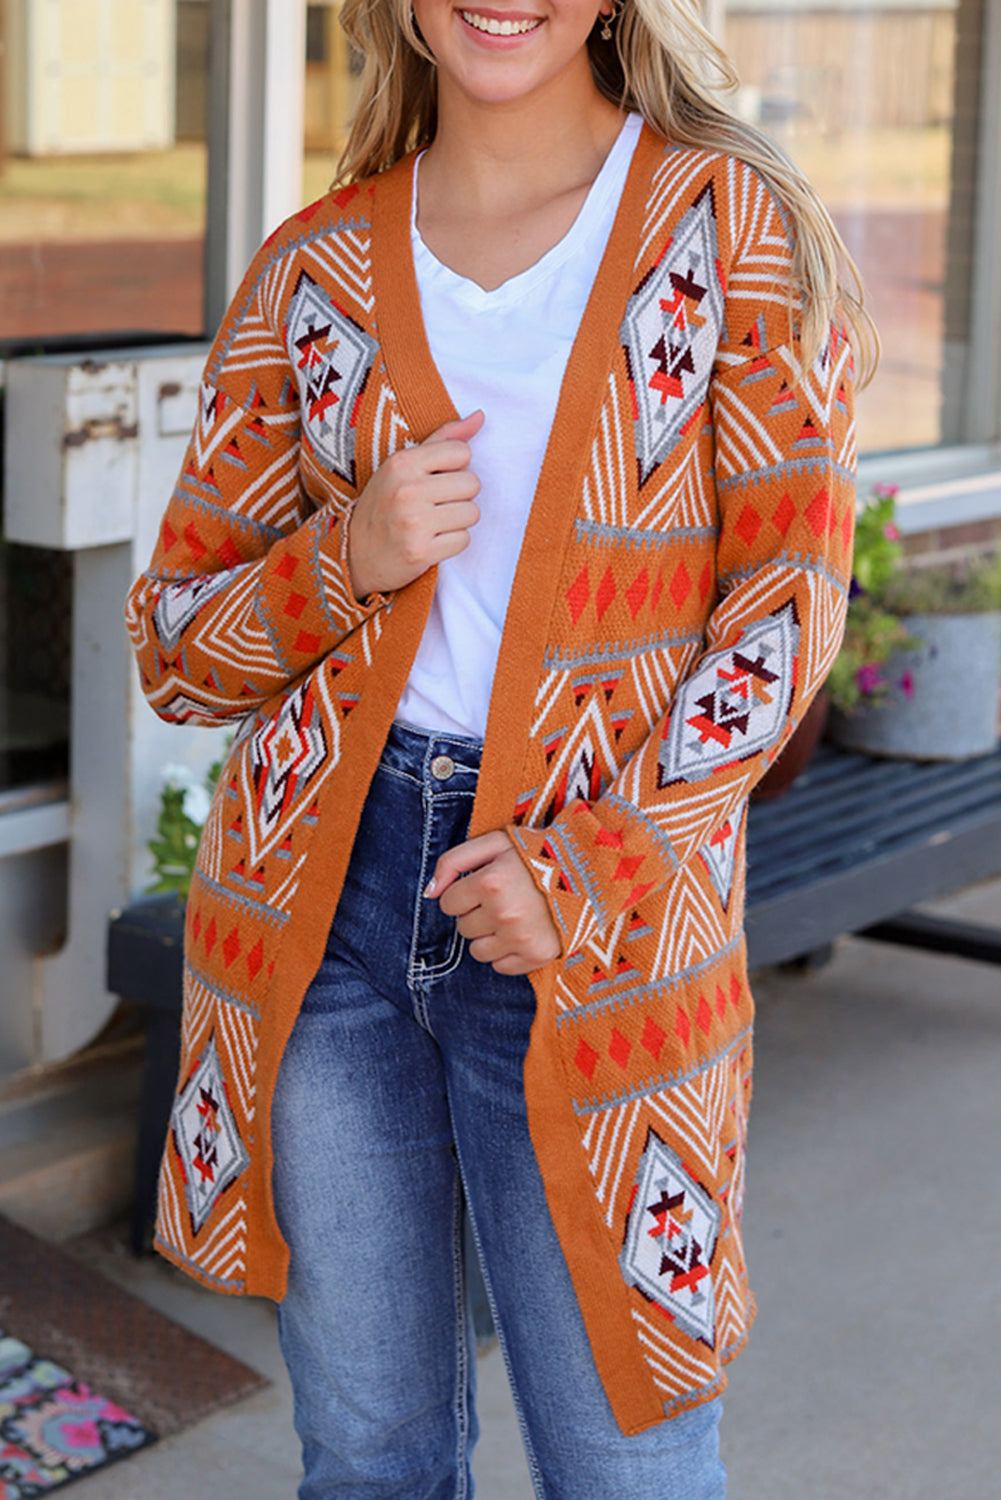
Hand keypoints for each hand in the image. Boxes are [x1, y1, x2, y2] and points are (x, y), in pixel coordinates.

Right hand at [347, 410, 483, 599]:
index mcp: (402, 463)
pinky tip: (432, 542)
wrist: (355, 555)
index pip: (462, 452)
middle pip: (472, 483)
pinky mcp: (420, 551)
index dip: (456, 468)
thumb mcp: (403, 467)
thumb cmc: (385, 505)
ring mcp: (413, 522)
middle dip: (460, 496)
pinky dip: (452, 543)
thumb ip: (442, 440)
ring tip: (434, 524)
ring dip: (458, 521)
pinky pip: (463, 540)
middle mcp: (406, 490)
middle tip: (436, 506)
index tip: (437, 480)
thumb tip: (480, 416)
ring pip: (472, 513)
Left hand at [426, 830, 561, 975]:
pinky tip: (522, 932)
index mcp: (490, 882)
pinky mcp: (537, 956)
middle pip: (462, 928)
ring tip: (512, 916)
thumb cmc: (536, 853)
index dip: (464, 893)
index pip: (448, 903)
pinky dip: (507, 953)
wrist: (589, 870)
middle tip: (503, 898)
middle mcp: (504, 913)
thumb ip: (453, 861)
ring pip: (477, 951)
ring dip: (489, 936)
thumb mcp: (494, 842)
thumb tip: (429, 893)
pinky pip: (500, 967)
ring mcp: (521, 938)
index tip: (484, 885)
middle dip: (476, 913)